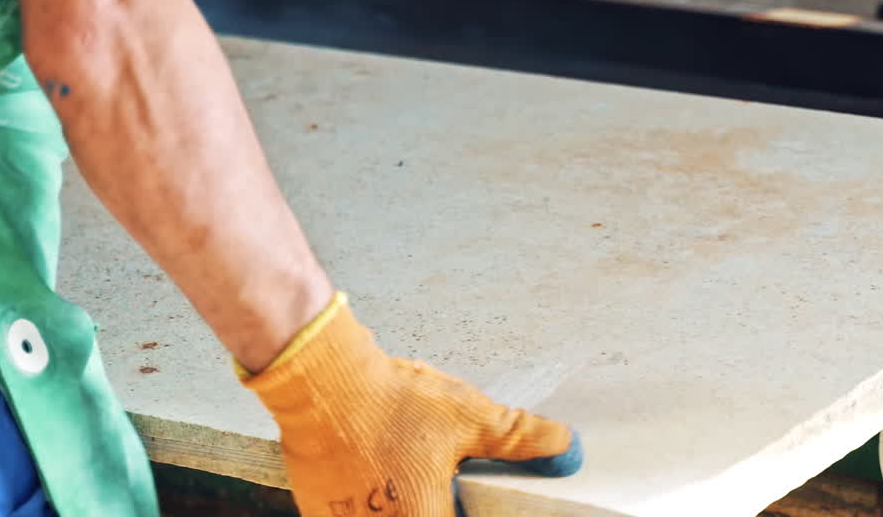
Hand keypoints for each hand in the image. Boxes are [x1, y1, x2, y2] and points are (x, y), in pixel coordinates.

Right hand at [241, 294, 582, 516]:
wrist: (322, 379)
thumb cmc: (389, 401)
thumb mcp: (467, 416)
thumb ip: (518, 437)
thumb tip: (564, 443)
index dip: (467, 509)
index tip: (462, 498)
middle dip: (433, 502)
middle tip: (435, 480)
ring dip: (399, 502)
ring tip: (402, 469)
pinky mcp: (318, 511)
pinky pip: (353, 514)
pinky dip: (367, 501)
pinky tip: (374, 468)